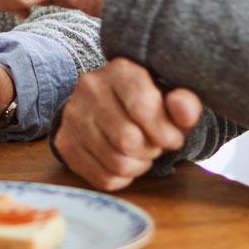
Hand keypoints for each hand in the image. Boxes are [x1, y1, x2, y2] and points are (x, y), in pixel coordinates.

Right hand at [53, 58, 202, 191]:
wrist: (113, 105)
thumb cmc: (150, 103)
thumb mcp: (173, 99)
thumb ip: (185, 104)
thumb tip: (184, 110)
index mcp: (120, 70)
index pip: (142, 110)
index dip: (166, 134)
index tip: (173, 137)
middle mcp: (89, 87)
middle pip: (127, 140)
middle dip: (151, 150)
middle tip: (154, 144)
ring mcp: (72, 115)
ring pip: (115, 163)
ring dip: (138, 166)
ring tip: (140, 153)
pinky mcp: (64, 142)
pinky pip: (102, 179)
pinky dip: (122, 178)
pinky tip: (124, 161)